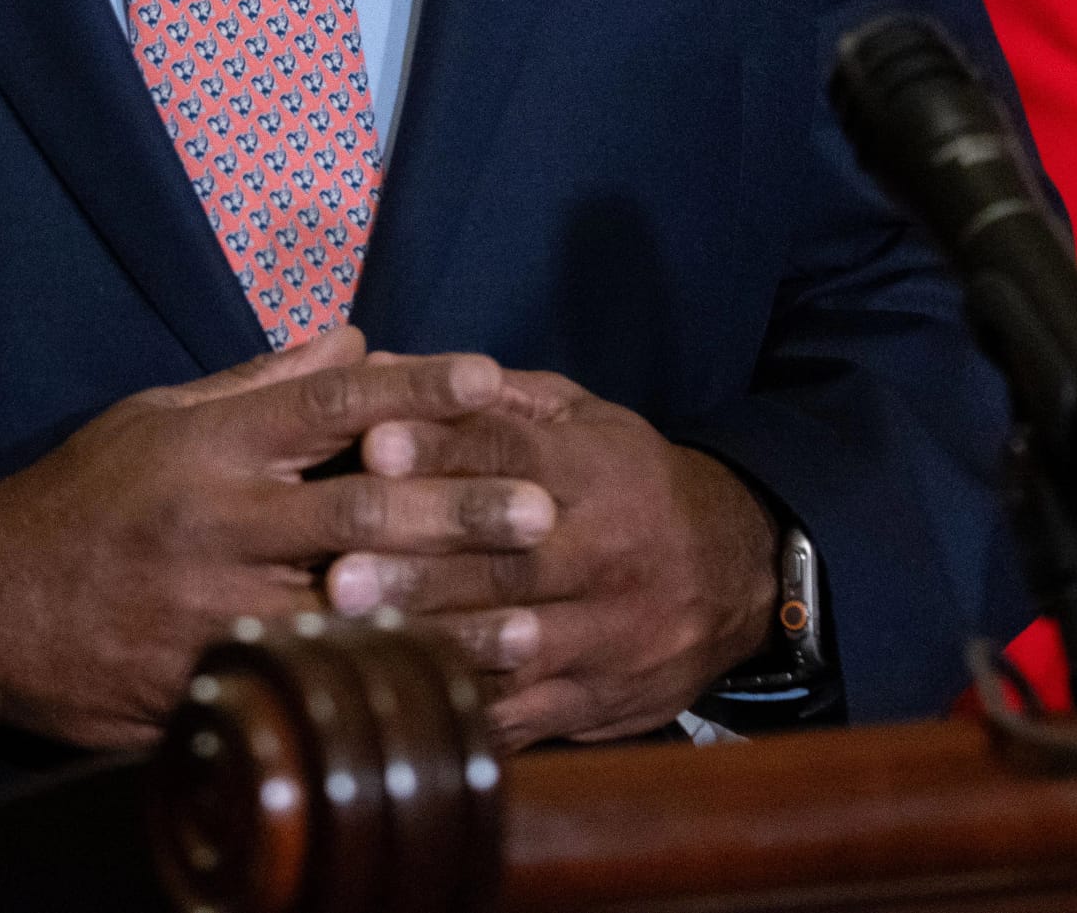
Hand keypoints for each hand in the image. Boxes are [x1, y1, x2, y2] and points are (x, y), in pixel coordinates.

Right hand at [0, 326, 552, 750]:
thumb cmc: (81, 498)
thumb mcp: (156, 418)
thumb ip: (257, 384)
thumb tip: (351, 343)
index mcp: (210, 445)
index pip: (328, 403)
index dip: (415, 387)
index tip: (490, 376)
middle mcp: (221, 523)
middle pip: (360, 512)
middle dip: (457, 510)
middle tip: (542, 510)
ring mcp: (216, 610)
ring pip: (352, 613)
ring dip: (446, 618)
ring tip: (527, 620)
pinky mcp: (209, 681)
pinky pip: (314, 686)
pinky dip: (384, 688)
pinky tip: (449, 694)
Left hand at [325, 369, 777, 745]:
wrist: (738, 572)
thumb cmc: (632, 481)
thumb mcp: (584, 420)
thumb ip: (492, 401)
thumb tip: (390, 365)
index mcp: (599, 471)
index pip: (514, 457)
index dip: (444, 451)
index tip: (374, 444)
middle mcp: (605, 553)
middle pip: (506, 562)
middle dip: (420, 568)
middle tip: (338, 569)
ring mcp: (606, 634)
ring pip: (512, 644)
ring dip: (432, 642)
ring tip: (356, 637)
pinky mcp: (599, 698)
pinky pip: (527, 712)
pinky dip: (466, 709)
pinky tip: (406, 701)